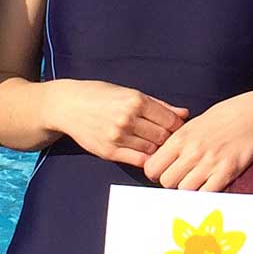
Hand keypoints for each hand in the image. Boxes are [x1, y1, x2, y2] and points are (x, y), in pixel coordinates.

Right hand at [51, 79, 185, 167]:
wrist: (68, 106)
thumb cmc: (100, 95)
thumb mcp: (130, 93)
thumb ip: (159, 105)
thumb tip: (184, 114)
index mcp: (136, 101)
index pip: (170, 120)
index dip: (177, 126)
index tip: (177, 128)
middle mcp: (128, 119)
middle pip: (163, 136)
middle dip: (169, 138)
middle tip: (169, 138)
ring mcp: (118, 137)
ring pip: (152, 149)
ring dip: (157, 149)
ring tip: (155, 144)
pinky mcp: (109, 152)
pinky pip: (138, 160)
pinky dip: (147, 159)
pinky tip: (146, 153)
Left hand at [143, 90, 252, 191]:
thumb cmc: (224, 117)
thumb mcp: (193, 124)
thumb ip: (177, 143)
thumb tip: (162, 160)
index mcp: (180, 138)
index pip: (152, 167)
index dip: (156, 173)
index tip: (163, 172)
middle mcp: (192, 151)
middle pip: (166, 182)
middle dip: (172, 182)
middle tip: (182, 177)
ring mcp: (209, 163)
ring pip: (184, 190)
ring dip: (189, 189)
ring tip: (198, 181)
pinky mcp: (226, 172)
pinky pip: (206, 193)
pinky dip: (205, 193)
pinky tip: (210, 184)